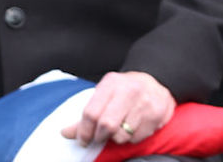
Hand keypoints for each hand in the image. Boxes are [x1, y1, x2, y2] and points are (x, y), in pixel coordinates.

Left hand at [61, 71, 175, 145]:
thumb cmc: (124, 90)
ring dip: (116, 138)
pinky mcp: (156, 114)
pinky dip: (131, 137)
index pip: (91, 112)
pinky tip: (134, 125)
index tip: (82, 139)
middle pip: (106, 125)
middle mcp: (129, 90)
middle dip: (99, 136)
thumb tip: (66, 132)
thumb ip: (87, 114)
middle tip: (99, 137)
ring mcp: (144, 102)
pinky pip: (136, 138)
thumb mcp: (105, 94)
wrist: (155, 82)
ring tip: (120, 127)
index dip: (83, 130)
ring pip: (122, 135)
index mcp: (111, 83)